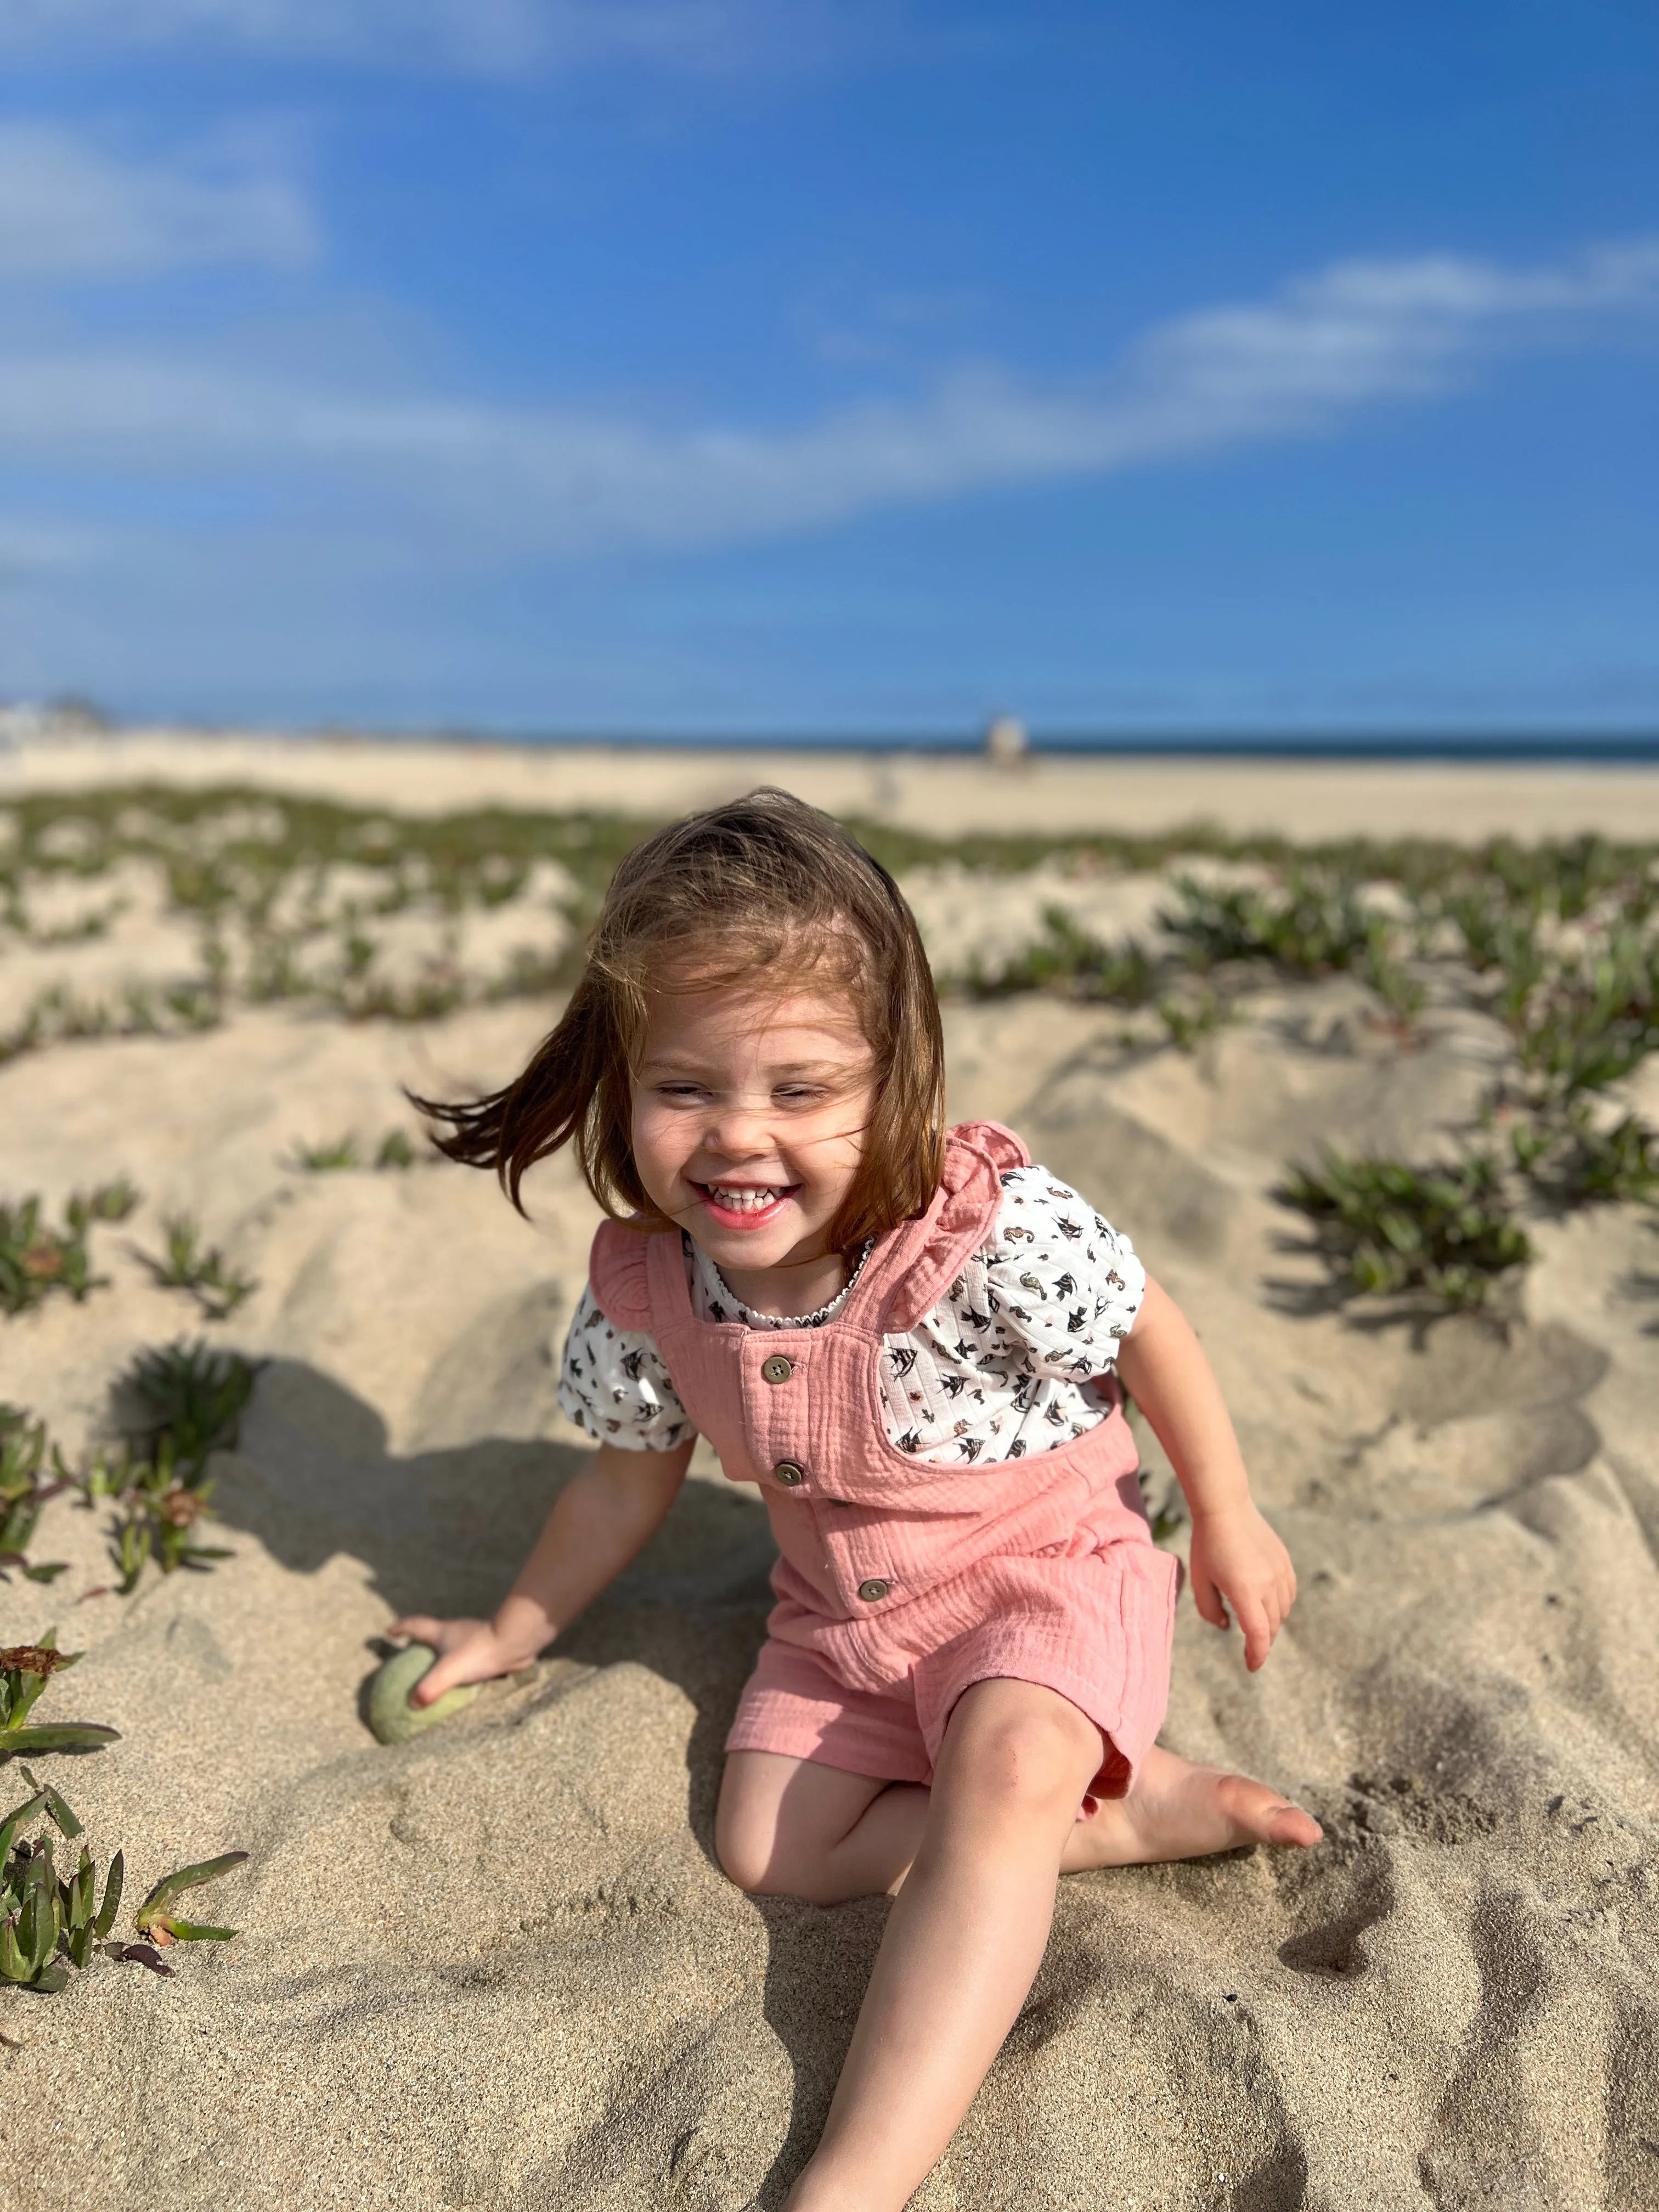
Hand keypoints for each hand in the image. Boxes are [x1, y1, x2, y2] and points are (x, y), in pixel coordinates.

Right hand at [386, 1614, 538, 1705]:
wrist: (516, 1642)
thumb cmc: (480, 1652)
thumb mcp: (450, 1671)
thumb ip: (431, 1687)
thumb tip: (414, 1703)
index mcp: (441, 1632)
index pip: (415, 1626)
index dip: (401, 1628)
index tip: (389, 1631)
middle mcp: (455, 1631)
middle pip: (432, 1632)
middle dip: (420, 1640)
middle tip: (410, 1652)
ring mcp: (472, 1638)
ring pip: (451, 1643)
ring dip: (442, 1652)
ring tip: (435, 1668)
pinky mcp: (486, 1648)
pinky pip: (467, 1656)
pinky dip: (459, 1664)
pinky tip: (461, 1678)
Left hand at [1186, 1502, 1295, 1671]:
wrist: (1226, 1508)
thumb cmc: (1207, 1545)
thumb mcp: (1200, 1581)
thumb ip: (1211, 1611)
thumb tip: (1229, 1626)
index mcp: (1244, 1590)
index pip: (1257, 1633)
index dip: (1257, 1654)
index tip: (1252, 1666)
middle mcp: (1267, 1583)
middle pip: (1271, 1626)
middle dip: (1261, 1642)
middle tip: (1250, 1649)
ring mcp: (1280, 1572)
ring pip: (1282, 1612)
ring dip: (1271, 1623)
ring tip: (1255, 1623)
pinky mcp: (1285, 1563)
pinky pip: (1289, 1594)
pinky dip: (1280, 1605)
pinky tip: (1266, 1603)